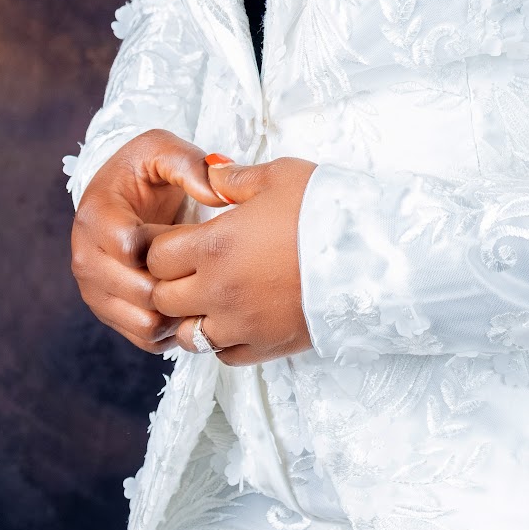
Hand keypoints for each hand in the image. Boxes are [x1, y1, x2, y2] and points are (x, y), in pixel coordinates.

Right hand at [71, 130, 222, 353]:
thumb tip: (218, 195)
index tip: (191, 235)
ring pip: (141, 322)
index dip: (169, 247)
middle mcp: (85, 256)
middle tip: (205, 267)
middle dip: (178, 281)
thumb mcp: (163, 151)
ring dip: (177, 310)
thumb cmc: (145, 170)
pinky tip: (190, 304)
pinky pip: (143, 338)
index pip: (131, 247)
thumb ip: (191, 165)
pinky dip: (171, 330)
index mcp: (95, 215)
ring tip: (200, 286)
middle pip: (138, 291)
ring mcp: (94, 289)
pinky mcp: (108, 311)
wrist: (123, 194)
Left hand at [147, 157, 317, 365]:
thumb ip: (235, 179)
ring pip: (187, 336)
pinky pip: (223, 356)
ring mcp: (240, 325)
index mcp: (214, 245)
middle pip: (163, 298)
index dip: (163, 246)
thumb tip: (210, 173)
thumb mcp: (280, 176)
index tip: (181, 240)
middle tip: (192, 268)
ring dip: (191, 318)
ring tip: (212, 299)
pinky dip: (222, 341)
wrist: (373, 256)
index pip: (155, 256)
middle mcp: (218, 291)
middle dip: (170, 282)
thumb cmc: (326, 210)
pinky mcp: (265, 347)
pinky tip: (238, 319)